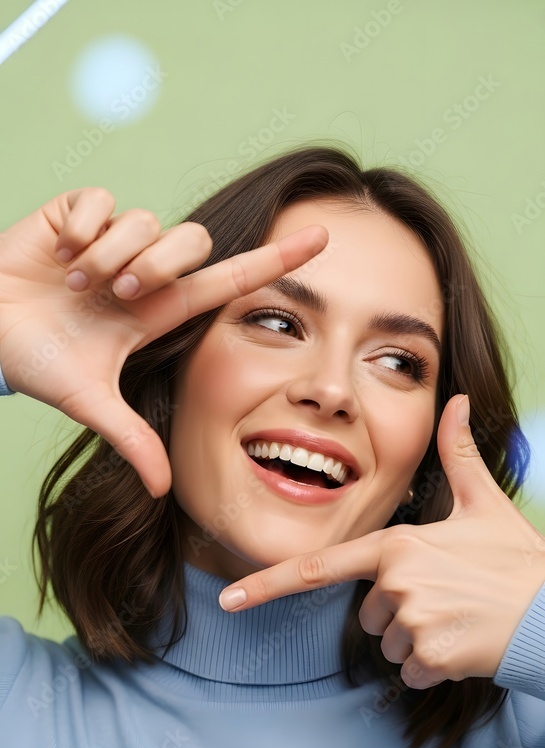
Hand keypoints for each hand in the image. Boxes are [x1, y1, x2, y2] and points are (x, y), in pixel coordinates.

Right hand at [0, 187, 327, 495]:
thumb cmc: (36, 362)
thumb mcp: (89, 402)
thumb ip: (132, 440)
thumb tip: (167, 492)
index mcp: (157, 310)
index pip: (229, 280)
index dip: (275, 260)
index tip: (323, 240)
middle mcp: (144, 271)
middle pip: (192, 241)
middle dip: (156, 265)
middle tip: (116, 293)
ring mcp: (112, 238)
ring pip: (145, 221)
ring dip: (109, 253)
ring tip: (75, 281)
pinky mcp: (76, 212)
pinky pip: (100, 200)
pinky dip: (79, 227)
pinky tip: (60, 251)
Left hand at [218, 394, 544, 689]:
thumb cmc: (518, 560)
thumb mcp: (484, 504)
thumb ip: (458, 454)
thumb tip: (457, 401)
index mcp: (397, 544)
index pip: (319, 567)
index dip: (267, 583)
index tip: (228, 600)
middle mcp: (396, 581)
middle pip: (368, 613)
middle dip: (399, 613)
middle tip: (447, 599)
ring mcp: (411, 620)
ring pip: (389, 646)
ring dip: (418, 640)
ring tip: (460, 619)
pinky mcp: (430, 656)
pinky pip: (412, 672)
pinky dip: (435, 666)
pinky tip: (465, 645)